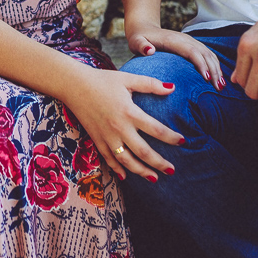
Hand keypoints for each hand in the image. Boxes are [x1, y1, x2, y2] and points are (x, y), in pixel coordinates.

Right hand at [64, 66, 183, 181]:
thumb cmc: (103, 80)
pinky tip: (126, 177)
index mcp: (129, 112)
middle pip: (143, 152)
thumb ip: (151, 84)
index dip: (171, 137)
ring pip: (126, 161)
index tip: (183, 142)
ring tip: (154, 178)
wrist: (74, 85)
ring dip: (141, 172)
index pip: (156, 129)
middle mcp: (119, 128)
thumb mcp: (128, 78)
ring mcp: (107, 137)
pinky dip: (118, 170)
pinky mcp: (97, 140)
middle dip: (159, 163)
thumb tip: (173, 87)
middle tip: (172, 170)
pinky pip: (109, 159)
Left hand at [127, 23, 223, 89]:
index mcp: (174, 40)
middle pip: (205, 54)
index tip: (206, 79)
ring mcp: (190, 41)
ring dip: (217, 69)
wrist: (144, 28)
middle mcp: (185, 39)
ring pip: (209, 54)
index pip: (192, 52)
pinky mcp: (192, 45)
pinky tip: (217, 77)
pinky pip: (207, 54)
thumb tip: (150, 51)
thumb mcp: (135, 41)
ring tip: (222, 86)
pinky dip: (214, 65)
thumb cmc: (139, 38)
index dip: (201, 64)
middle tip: (219, 88)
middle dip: (214, 70)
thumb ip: (141, 46)